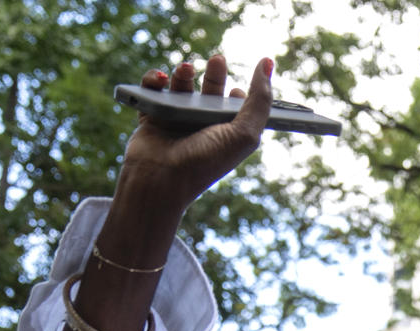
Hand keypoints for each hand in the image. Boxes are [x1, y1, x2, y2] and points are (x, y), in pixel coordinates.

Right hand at [117, 55, 276, 217]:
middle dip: (215, 72)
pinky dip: (154, 79)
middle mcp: (203, 125)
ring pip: (181, 85)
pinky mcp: (152, 114)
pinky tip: (162, 79)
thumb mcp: (244, 134)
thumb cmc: (205, 161)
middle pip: (211, 89)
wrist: (161, 179)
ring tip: (186, 70)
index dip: (240, 94)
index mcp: (226, 132)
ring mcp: (176, 119)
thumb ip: (260, 100)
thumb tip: (267, 63)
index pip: (236, 106)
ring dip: (183, 72)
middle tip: (218, 60)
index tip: (237, 92)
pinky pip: (152, 88)